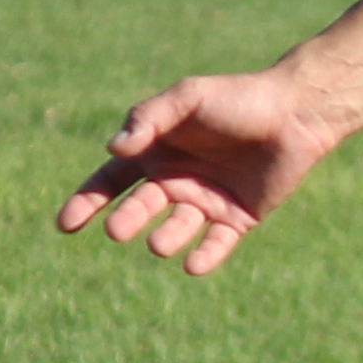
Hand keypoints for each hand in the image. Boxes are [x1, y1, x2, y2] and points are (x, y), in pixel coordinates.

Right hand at [58, 68, 341, 277]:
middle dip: (127, 221)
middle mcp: (175, 180)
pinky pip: (216, 245)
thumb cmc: (238, 99)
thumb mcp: (188, 98)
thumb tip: (114, 148)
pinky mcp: (238, 218)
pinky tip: (193, 264)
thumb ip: (150, 117)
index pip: (111, 182)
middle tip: (120, 230)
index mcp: (156, 152)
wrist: (296, 112)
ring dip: (165, 239)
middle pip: (139, 209)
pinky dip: (204, 257)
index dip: (86, 203)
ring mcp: (206, 201)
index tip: (66, 225)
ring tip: (162, 243)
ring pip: (175, 230)